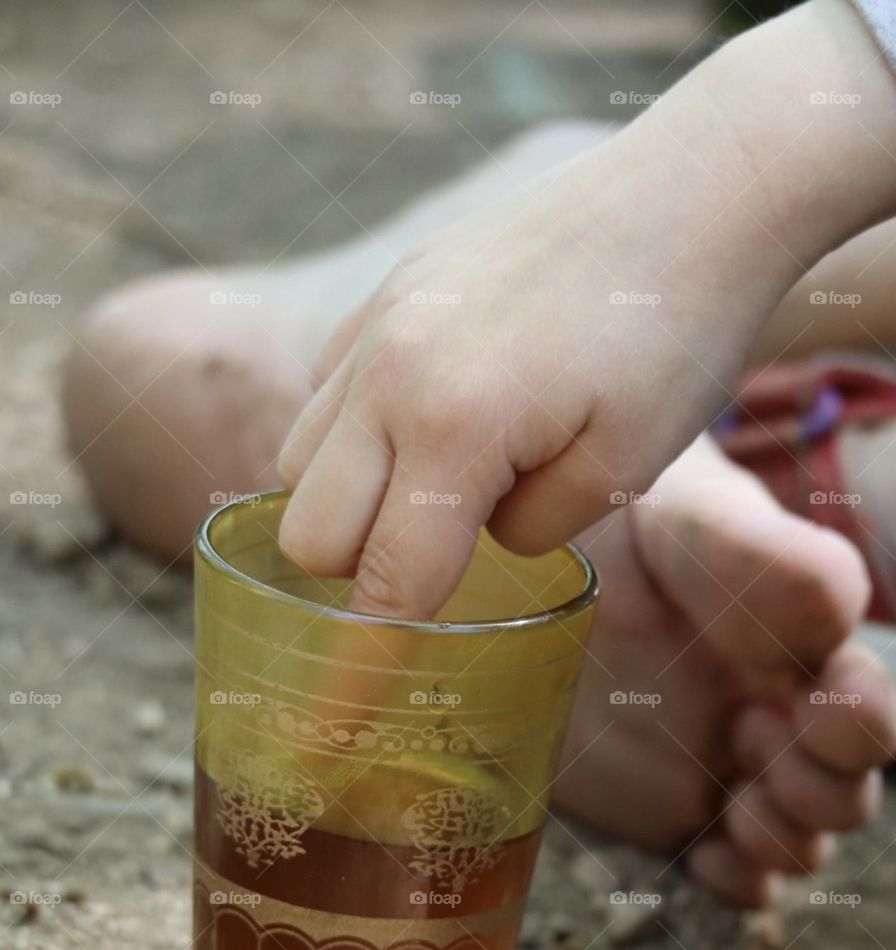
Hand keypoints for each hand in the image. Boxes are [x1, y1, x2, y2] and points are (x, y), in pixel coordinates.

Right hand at [278, 0, 895, 619]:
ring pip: (296, 458)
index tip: (338, 721)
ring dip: (344, 504)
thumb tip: (473, 532)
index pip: (387, 581)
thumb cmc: (674, 337)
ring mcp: (377, 323)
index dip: (365, 663)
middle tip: (430, 568)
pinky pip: (322, 388)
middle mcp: (388, 375)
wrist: (688, 192)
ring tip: (428, 491)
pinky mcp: (386, 289)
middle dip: (354, 577)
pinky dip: (347, 434)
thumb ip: (527, 530)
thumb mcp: (624, 468)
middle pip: (308, 530)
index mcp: (454, 429)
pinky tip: (417, 424)